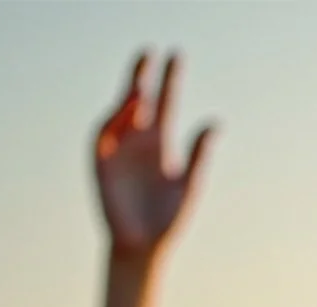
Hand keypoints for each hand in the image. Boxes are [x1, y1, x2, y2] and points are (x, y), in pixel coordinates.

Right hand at [93, 52, 212, 259]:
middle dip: (142, 76)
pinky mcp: (101, 161)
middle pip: (139, 99)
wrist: (144, 244)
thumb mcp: (189, 182)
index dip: (170, 80)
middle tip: (150, 52)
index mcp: (161, 142)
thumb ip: (199, 152)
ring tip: (141, 85)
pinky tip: (126, 109)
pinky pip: (103, 134)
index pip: (165, 102)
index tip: (175, 55)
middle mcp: (139, 139)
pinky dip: (113, 120)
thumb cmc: (169, 217)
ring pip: (120, 113)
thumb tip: (215, 122)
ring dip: (128, 97)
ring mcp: (119, 148)